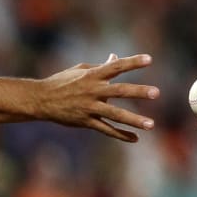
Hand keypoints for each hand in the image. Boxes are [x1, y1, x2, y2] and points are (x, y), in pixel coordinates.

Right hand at [37, 53, 159, 141]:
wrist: (40, 99)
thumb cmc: (63, 81)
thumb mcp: (81, 70)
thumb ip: (101, 66)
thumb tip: (115, 57)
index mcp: (92, 75)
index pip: (115, 66)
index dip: (132, 62)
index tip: (149, 59)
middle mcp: (93, 90)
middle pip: (118, 90)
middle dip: (137, 91)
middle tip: (156, 93)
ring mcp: (89, 107)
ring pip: (114, 115)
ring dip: (133, 120)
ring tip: (151, 125)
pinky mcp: (86, 121)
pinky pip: (106, 130)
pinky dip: (120, 134)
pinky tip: (135, 138)